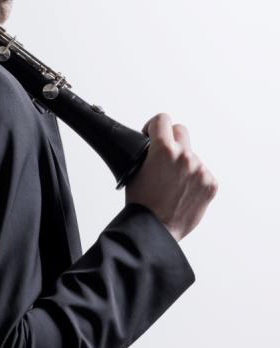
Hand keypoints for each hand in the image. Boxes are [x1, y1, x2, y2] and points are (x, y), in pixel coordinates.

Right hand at [125, 113, 217, 241]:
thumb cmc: (142, 203)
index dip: (154, 126)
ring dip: (183, 163)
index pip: (162, 119)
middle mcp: (185, 156)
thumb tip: (155, 145)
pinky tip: (182, 191)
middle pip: (180, 131)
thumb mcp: (136, 169)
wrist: (156, 229)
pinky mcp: (210, 184)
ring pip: (191, 155)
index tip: (151, 135)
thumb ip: (150, 153)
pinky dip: (193, 179)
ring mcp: (200, 170)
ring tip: (171, 183)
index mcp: (163, 149)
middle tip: (163, 155)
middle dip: (170, 139)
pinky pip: (202, 172)